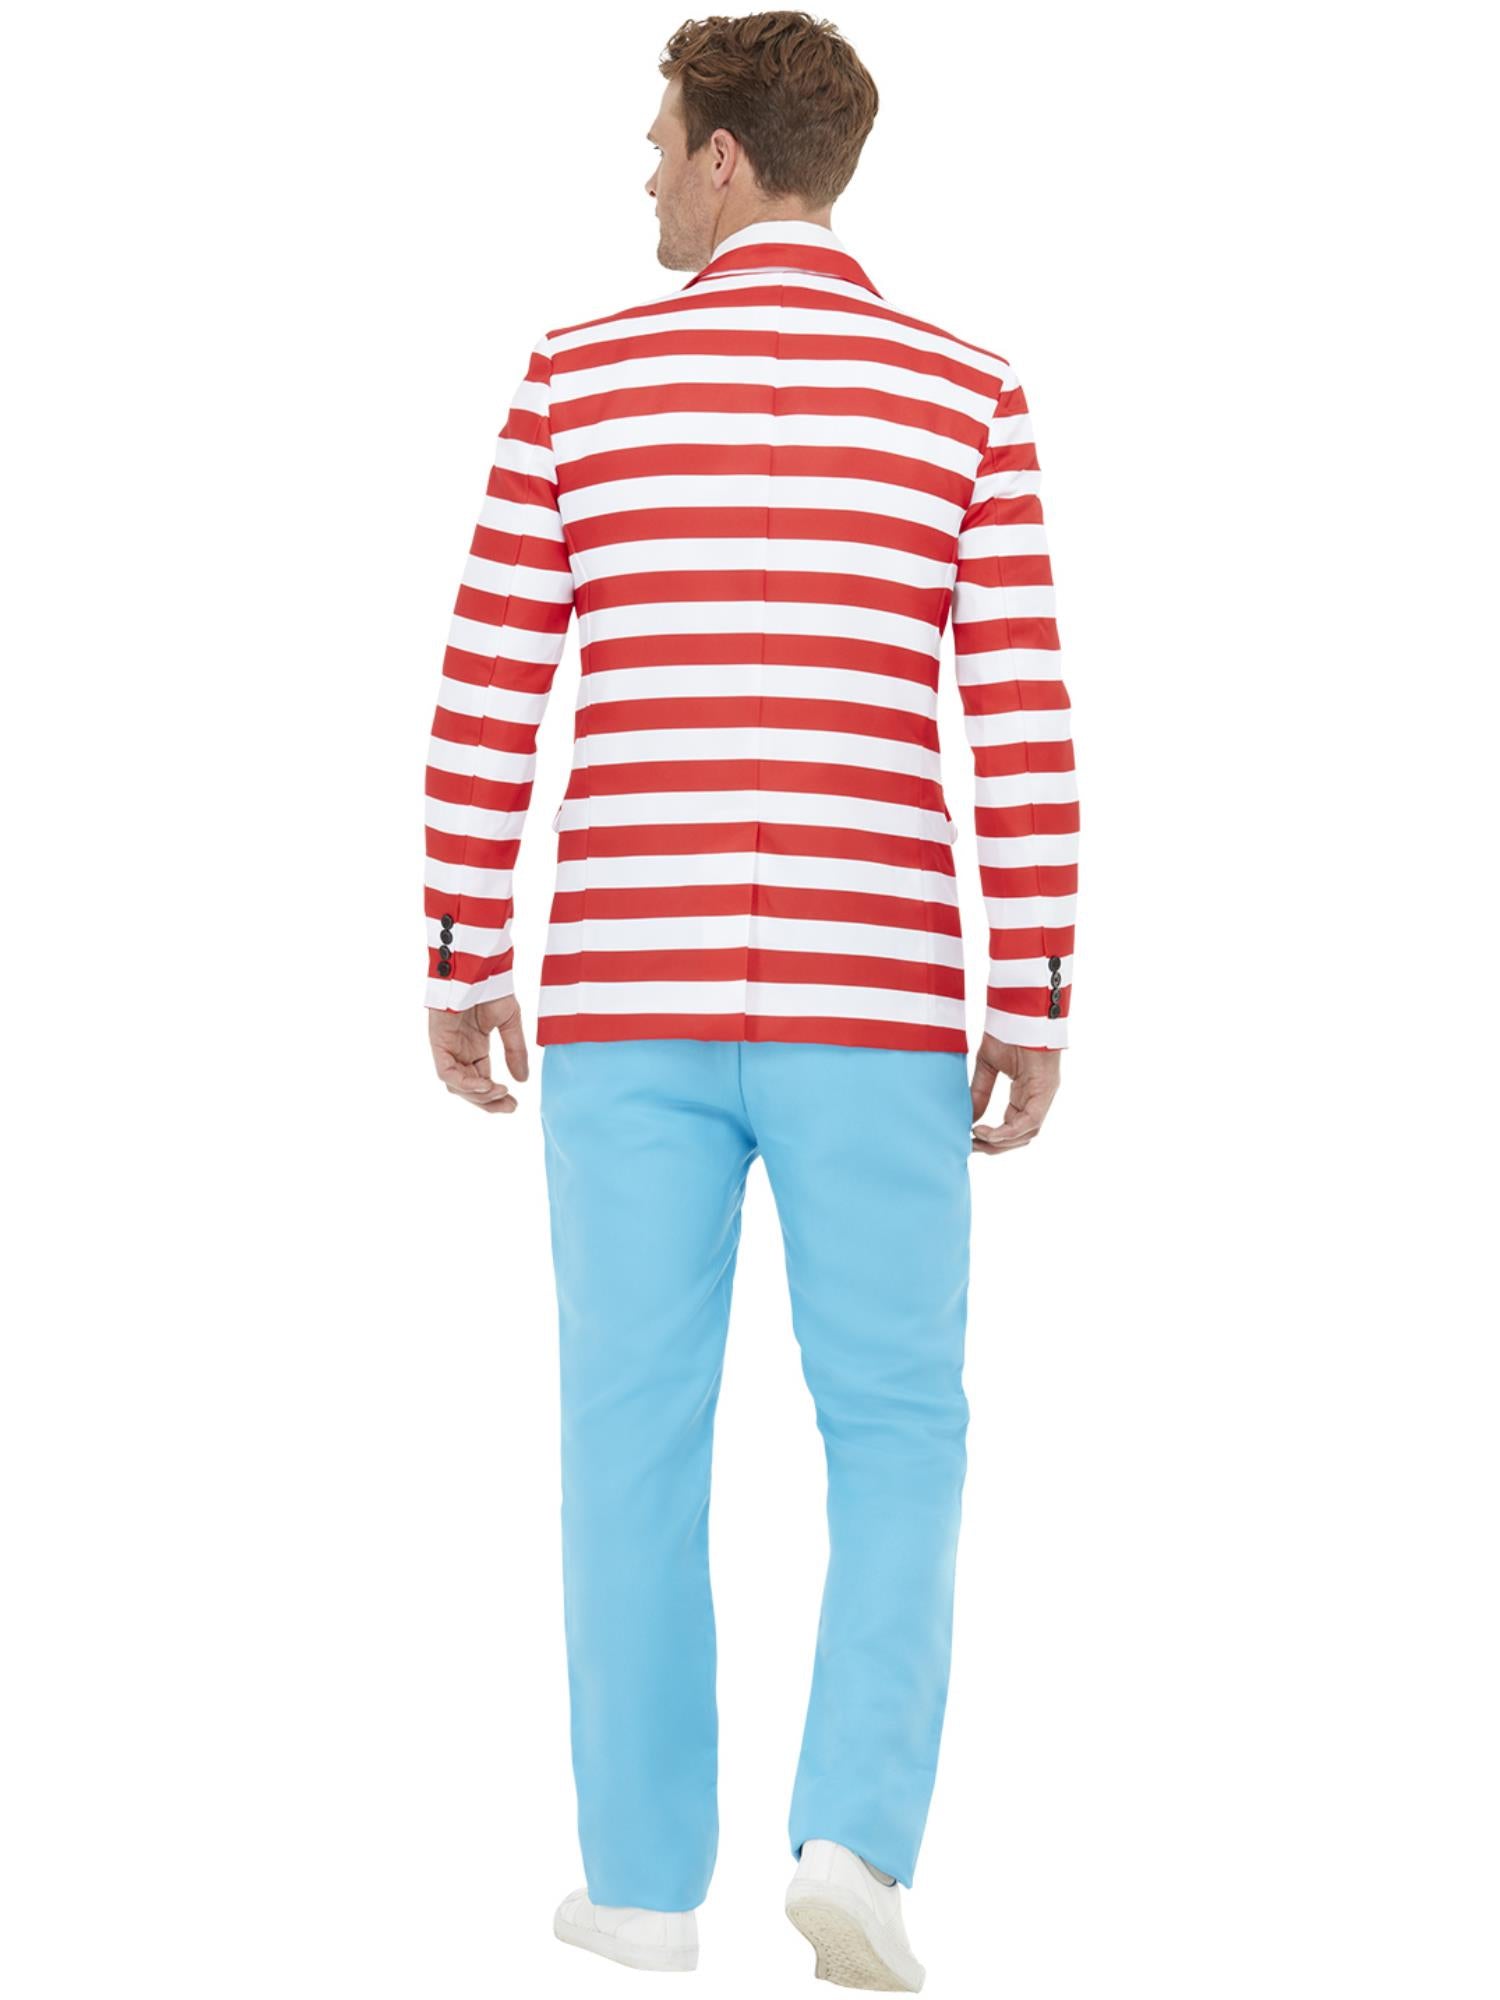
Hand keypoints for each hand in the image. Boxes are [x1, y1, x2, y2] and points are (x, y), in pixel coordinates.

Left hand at [428, 996, 530, 1113]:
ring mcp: (447, 1048)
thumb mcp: (510, 1023)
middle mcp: (459, 1051)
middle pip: (469, 1088)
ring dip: (478, 1094)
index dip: (496, 1097)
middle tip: (509, 1107)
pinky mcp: (438, 1042)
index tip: (514, 1104)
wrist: (477, 967)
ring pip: (456, 1085)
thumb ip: (515, 1051)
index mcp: (475, 1048)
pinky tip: (485, 1084)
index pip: (482, 1081)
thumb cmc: (491, 987)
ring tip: (499, 1091)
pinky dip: (464, 1083)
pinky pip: (446, 1072)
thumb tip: (523, 1080)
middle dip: (488, 1102)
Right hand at [970, 1033, 1061, 1154]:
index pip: (1013, 1126)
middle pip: (1021, 1135)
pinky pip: (1029, 1122)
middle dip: (996, 1146)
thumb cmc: (1008, 1029)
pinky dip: (1008, 1131)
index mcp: (1026, 1093)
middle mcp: (1038, 1098)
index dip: (994, 1137)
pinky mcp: (1045, 1091)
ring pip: (1027, 1134)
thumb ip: (979, 1092)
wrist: (1021, 1008)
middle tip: (972, 1147)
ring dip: (1002, 1142)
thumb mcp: (987, 1065)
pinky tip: (987, 1132)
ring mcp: (1044, 1095)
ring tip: (977, 1139)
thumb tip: (969, 1119)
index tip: (971, 1138)